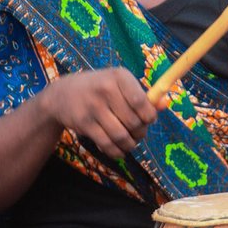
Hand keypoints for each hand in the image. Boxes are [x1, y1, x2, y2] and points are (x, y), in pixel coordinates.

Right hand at [36, 68, 156, 158]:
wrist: (62, 94)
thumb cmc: (99, 88)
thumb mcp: (119, 84)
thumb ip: (142, 96)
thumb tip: (164, 105)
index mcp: (119, 76)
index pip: (142, 101)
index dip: (149, 116)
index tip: (147, 120)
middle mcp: (106, 89)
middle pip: (134, 122)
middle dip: (140, 132)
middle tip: (138, 133)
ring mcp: (93, 107)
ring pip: (122, 136)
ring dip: (130, 144)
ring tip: (130, 142)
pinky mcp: (84, 124)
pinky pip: (107, 144)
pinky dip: (117, 151)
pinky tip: (119, 149)